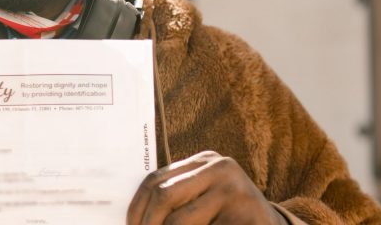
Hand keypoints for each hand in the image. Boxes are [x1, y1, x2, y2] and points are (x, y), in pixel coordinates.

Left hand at [126, 151, 285, 224]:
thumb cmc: (228, 218)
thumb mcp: (202, 201)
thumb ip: (175, 201)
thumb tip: (133, 220)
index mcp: (204, 161)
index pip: (155, 180)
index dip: (136, 207)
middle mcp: (220, 168)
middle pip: (164, 195)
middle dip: (147, 224)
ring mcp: (236, 190)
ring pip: (180, 221)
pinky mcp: (247, 215)